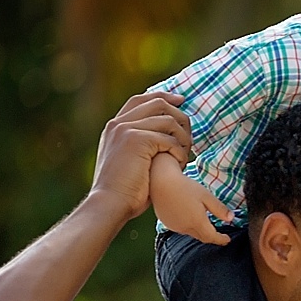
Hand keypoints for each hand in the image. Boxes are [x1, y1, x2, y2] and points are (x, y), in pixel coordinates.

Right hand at [89, 92, 193, 222]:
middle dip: (180, 117)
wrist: (110, 203)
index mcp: (115, 127)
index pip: (141, 100)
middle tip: (190, 137)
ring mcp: (126, 129)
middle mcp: (119, 123)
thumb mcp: (131, 160)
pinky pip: (170, 139)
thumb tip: (168, 135)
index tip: (181, 101)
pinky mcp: (137, 139)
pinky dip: (180, 152)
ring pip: (169, 120)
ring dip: (183, 139)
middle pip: (158, 103)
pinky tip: (179, 165)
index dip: (163, 96)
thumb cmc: (126, 190)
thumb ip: (143, 143)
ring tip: (184, 156)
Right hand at [150, 155, 232, 244]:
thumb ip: (219, 209)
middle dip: (211, 237)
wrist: (160, 182)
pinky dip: (189, 227)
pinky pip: (181, 229)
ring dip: (200, 231)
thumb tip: (231, 219)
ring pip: (191, 233)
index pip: (212, 237)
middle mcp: (185, 228)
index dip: (221, 240)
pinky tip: (190, 219)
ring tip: (205, 225)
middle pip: (202, 237)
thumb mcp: (207, 196)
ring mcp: (175, 226)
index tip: (227, 240)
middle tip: (219, 235)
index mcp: (197, 222)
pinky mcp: (167, 223)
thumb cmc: (185, 187)